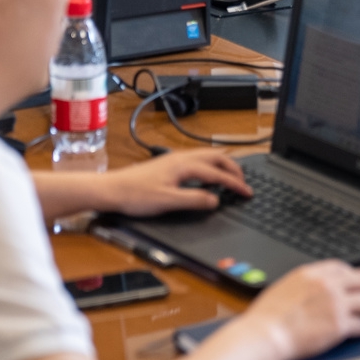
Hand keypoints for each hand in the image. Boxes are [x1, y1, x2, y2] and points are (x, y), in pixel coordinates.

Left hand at [100, 149, 251, 215]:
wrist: (112, 190)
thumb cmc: (136, 195)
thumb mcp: (168, 202)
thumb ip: (194, 200)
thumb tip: (216, 200)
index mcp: (184, 165)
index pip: (217, 173)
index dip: (235, 183)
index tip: (247, 192)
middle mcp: (181, 158)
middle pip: (216, 157)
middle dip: (233, 169)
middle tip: (244, 183)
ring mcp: (174, 159)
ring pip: (207, 156)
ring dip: (222, 165)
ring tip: (231, 178)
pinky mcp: (168, 164)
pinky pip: (198, 160)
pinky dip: (211, 167)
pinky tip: (207, 178)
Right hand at [239, 261, 359, 359]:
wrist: (265, 334)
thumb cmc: (267, 317)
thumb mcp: (284, 288)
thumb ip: (304, 286)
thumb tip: (313, 291)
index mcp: (312, 273)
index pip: (343, 268)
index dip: (357, 275)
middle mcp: (328, 285)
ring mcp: (336, 304)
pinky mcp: (340, 325)